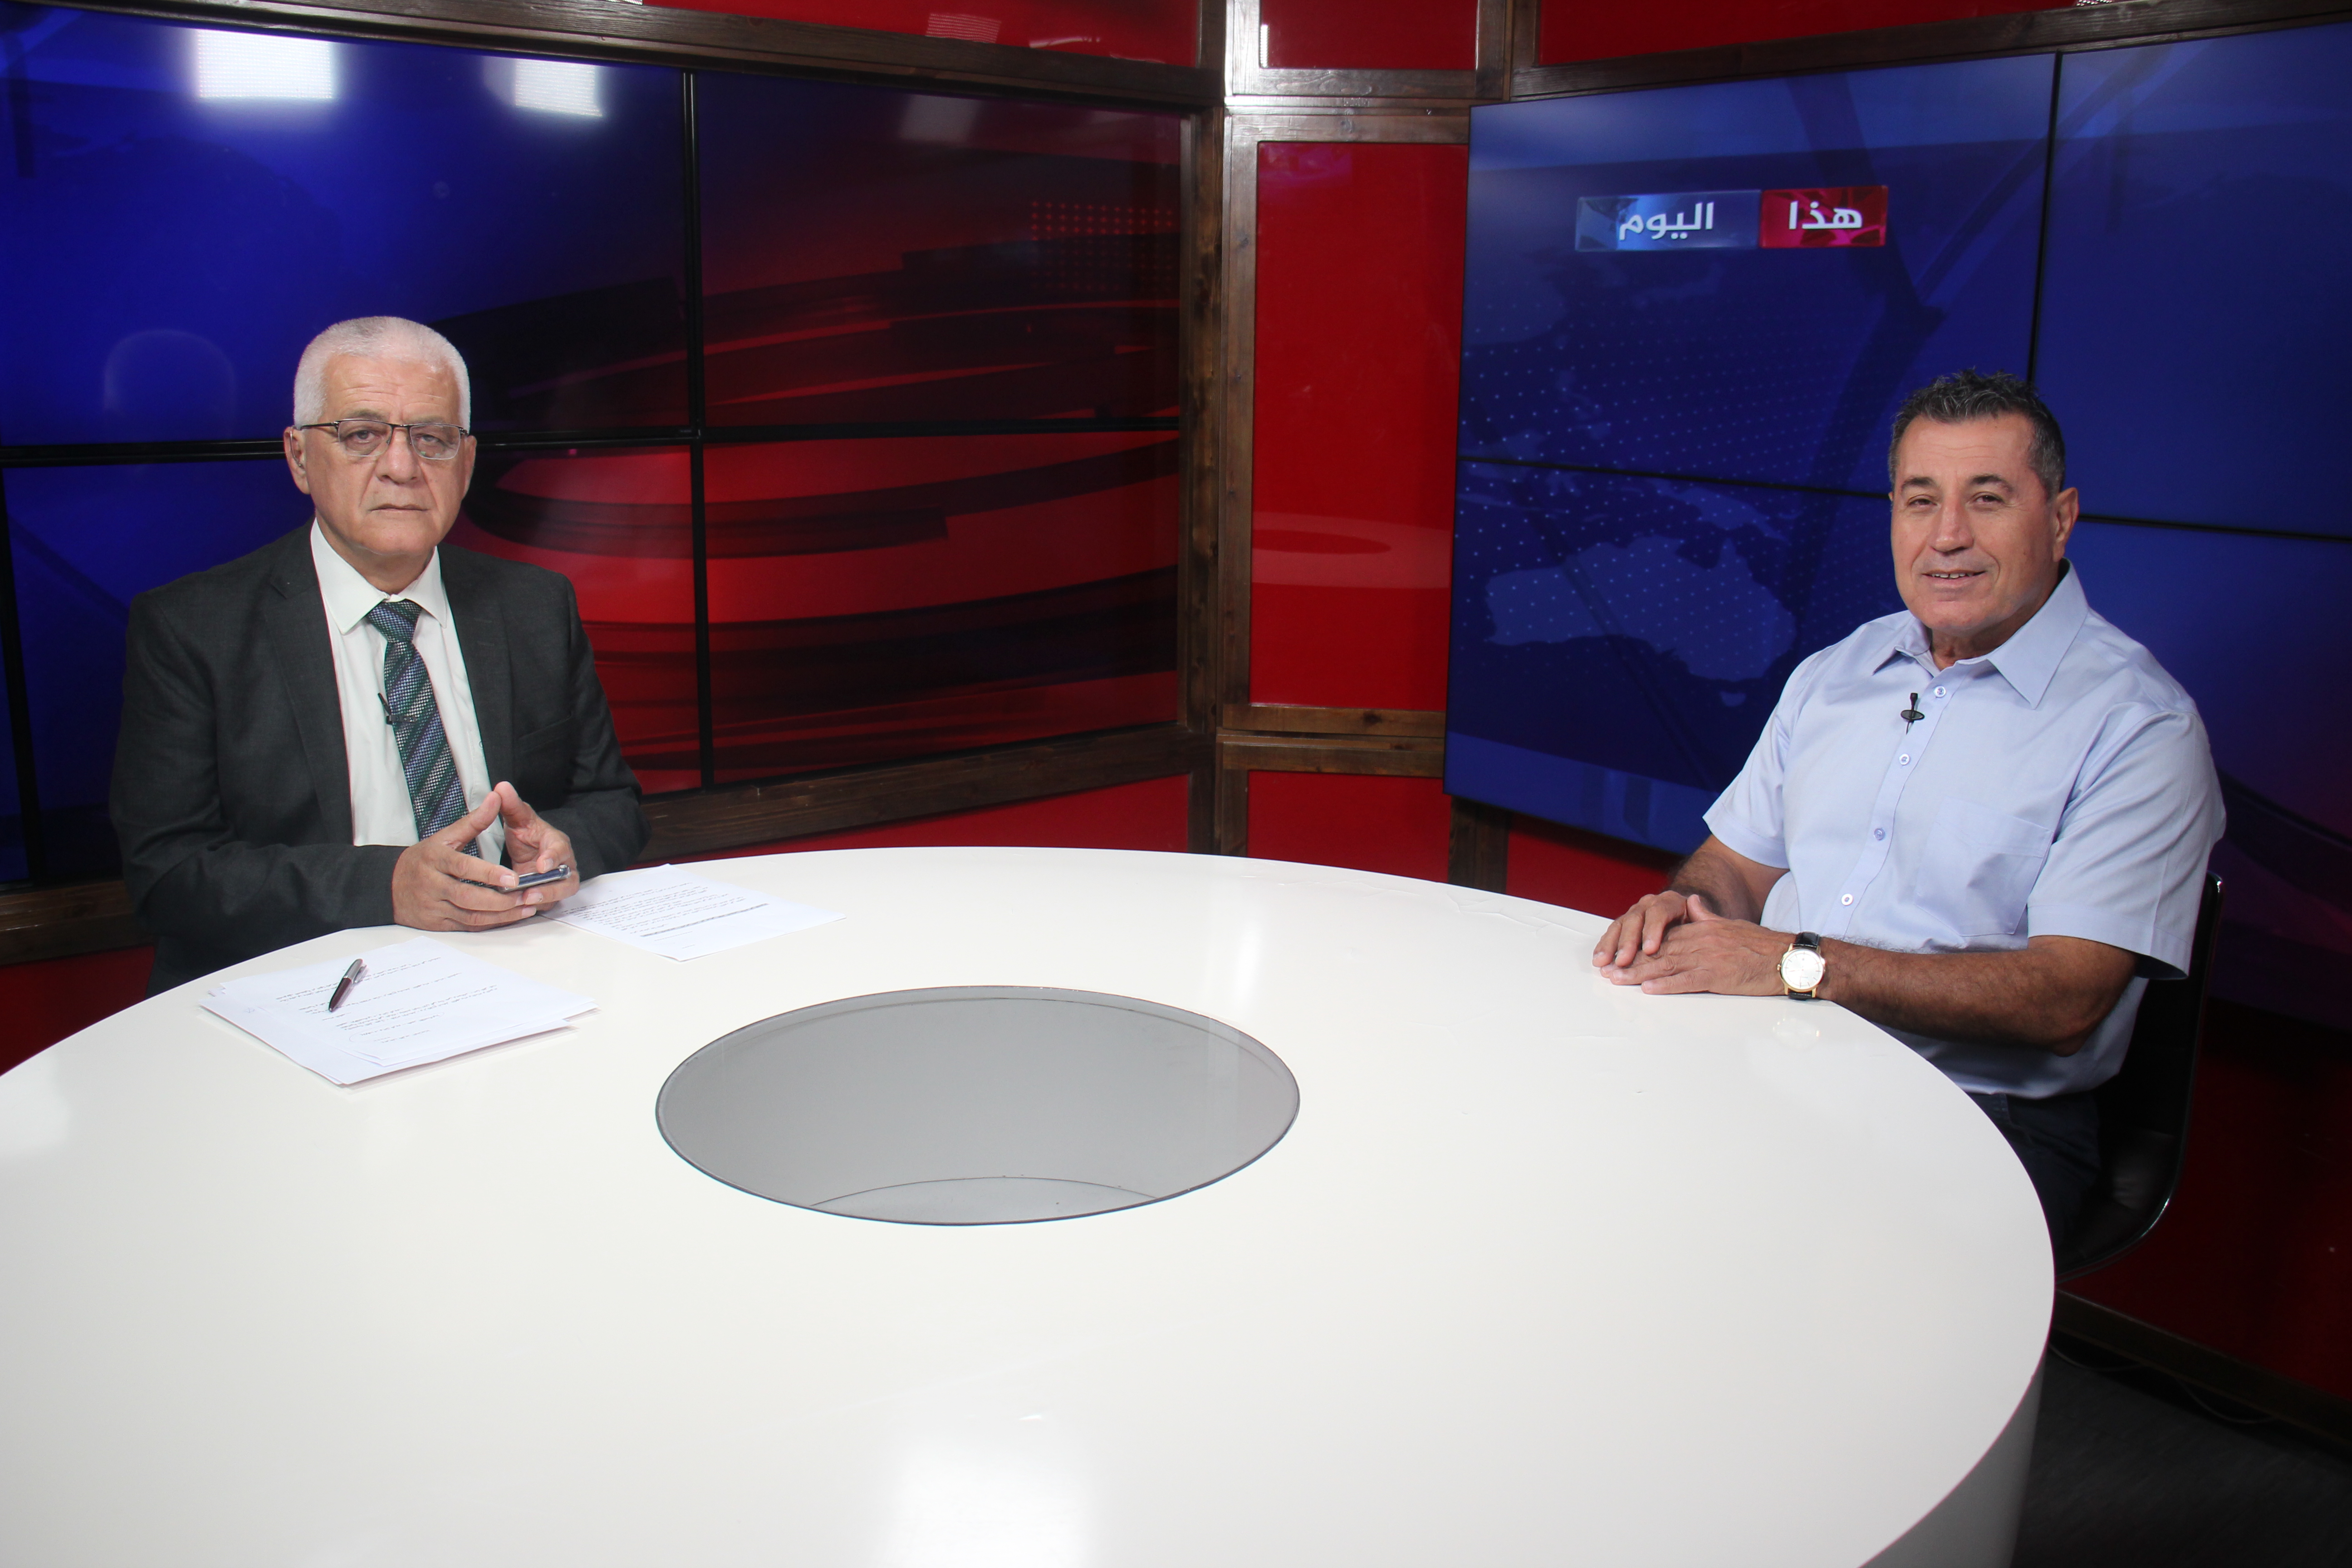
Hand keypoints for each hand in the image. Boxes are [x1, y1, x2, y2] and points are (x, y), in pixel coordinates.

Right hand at [391, 791, 536, 931]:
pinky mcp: (436, 924)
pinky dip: (489, 924)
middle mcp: (432, 885)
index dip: (489, 873)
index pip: (463, 867)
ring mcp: (433, 907)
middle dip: (499, 900)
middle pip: (468, 896)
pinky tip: (508, 918)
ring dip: (500, 915)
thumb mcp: (444, 837)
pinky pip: (467, 927)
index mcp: (435, 859)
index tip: (512, 877)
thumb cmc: (422, 859)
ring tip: (524, 908)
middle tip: (525, 896)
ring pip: (470, 916)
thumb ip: (473, 821)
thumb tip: (496, 798)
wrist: (388, 885)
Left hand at [493, 781, 578, 905]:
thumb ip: (511, 805)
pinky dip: (537, 907)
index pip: (560, 848)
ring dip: (545, 899)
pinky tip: (520, 908)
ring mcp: (559, 881)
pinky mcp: (550, 895)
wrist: (529, 850)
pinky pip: (549, 904)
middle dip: (551, 887)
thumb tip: (501, 787)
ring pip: (561, 893)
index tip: (541, 865)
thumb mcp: (518, 819)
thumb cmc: (527, 834)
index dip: (552, 857)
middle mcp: (563, 863)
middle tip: (532, 892)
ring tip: (525, 901)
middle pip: (567, 878)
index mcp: (556, 842)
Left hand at [1602, 898, 1790, 994]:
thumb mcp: (1730, 924)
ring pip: (1667, 966)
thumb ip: (1707, 916)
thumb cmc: (1760, 945)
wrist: (1786, 957)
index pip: (1664, 938)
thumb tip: (1690, 903)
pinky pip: (1688, 981)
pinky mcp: (1718, 976)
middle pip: (1658, 953)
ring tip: (1618, 979)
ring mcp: (1708, 959)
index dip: (1639, 947)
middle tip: (1607, 970)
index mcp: (1702, 930)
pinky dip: (1667, 985)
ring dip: (1639, 974)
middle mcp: (1700, 941)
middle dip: (1630, 961)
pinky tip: (1649, 989)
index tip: (1619, 953)